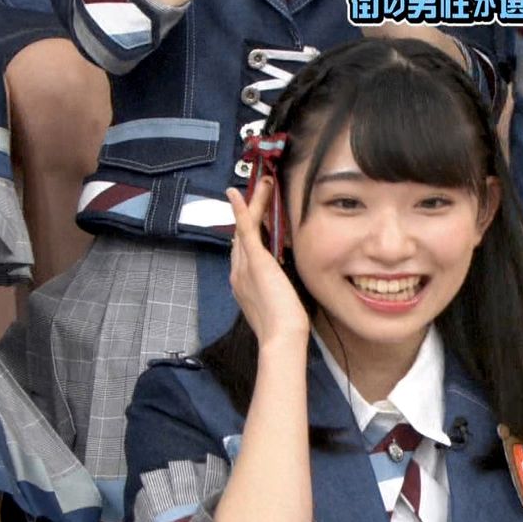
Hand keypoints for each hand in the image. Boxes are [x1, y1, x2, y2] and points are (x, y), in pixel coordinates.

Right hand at [226, 178, 310, 347]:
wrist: (281, 337)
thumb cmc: (284, 328)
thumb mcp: (279, 303)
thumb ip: (277, 288)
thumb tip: (283, 280)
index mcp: (243, 284)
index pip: (244, 252)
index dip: (248, 233)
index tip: (256, 219)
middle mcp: (238, 273)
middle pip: (240, 237)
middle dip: (248, 213)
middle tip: (257, 192)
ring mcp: (243, 266)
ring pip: (244, 228)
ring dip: (251, 204)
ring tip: (262, 184)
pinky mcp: (255, 261)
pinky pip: (245, 230)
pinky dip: (242, 210)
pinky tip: (238, 194)